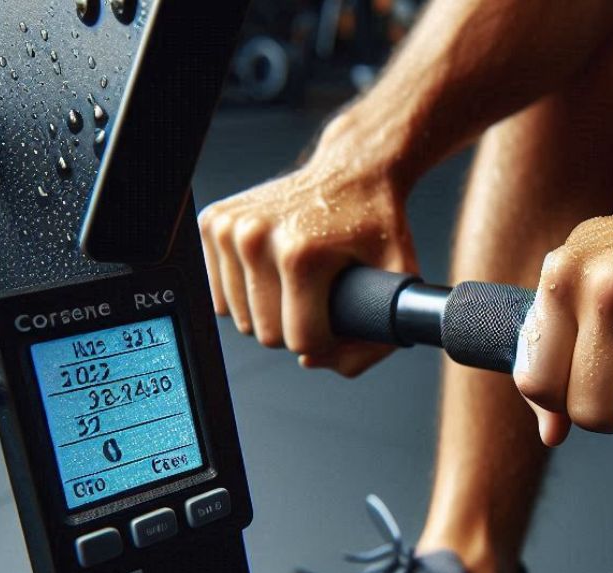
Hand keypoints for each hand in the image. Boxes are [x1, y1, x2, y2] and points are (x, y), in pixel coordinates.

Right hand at [197, 119, 417, 375]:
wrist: (354, 169)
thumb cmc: (377, 224)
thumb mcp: (398, 282)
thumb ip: (375, 341)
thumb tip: (313, 363)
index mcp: (301, 256)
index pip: (299, 341)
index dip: (326, 340)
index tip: (339, 317)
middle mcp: (257, 238)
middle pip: (266, 334)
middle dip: (296, 327)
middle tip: (320, 296)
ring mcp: (230, 228)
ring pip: (239, 318)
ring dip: (269, 311)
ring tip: (298, 281)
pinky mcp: (213, 223)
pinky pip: (220, 293)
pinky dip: (246, 293)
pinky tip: (272, 271)